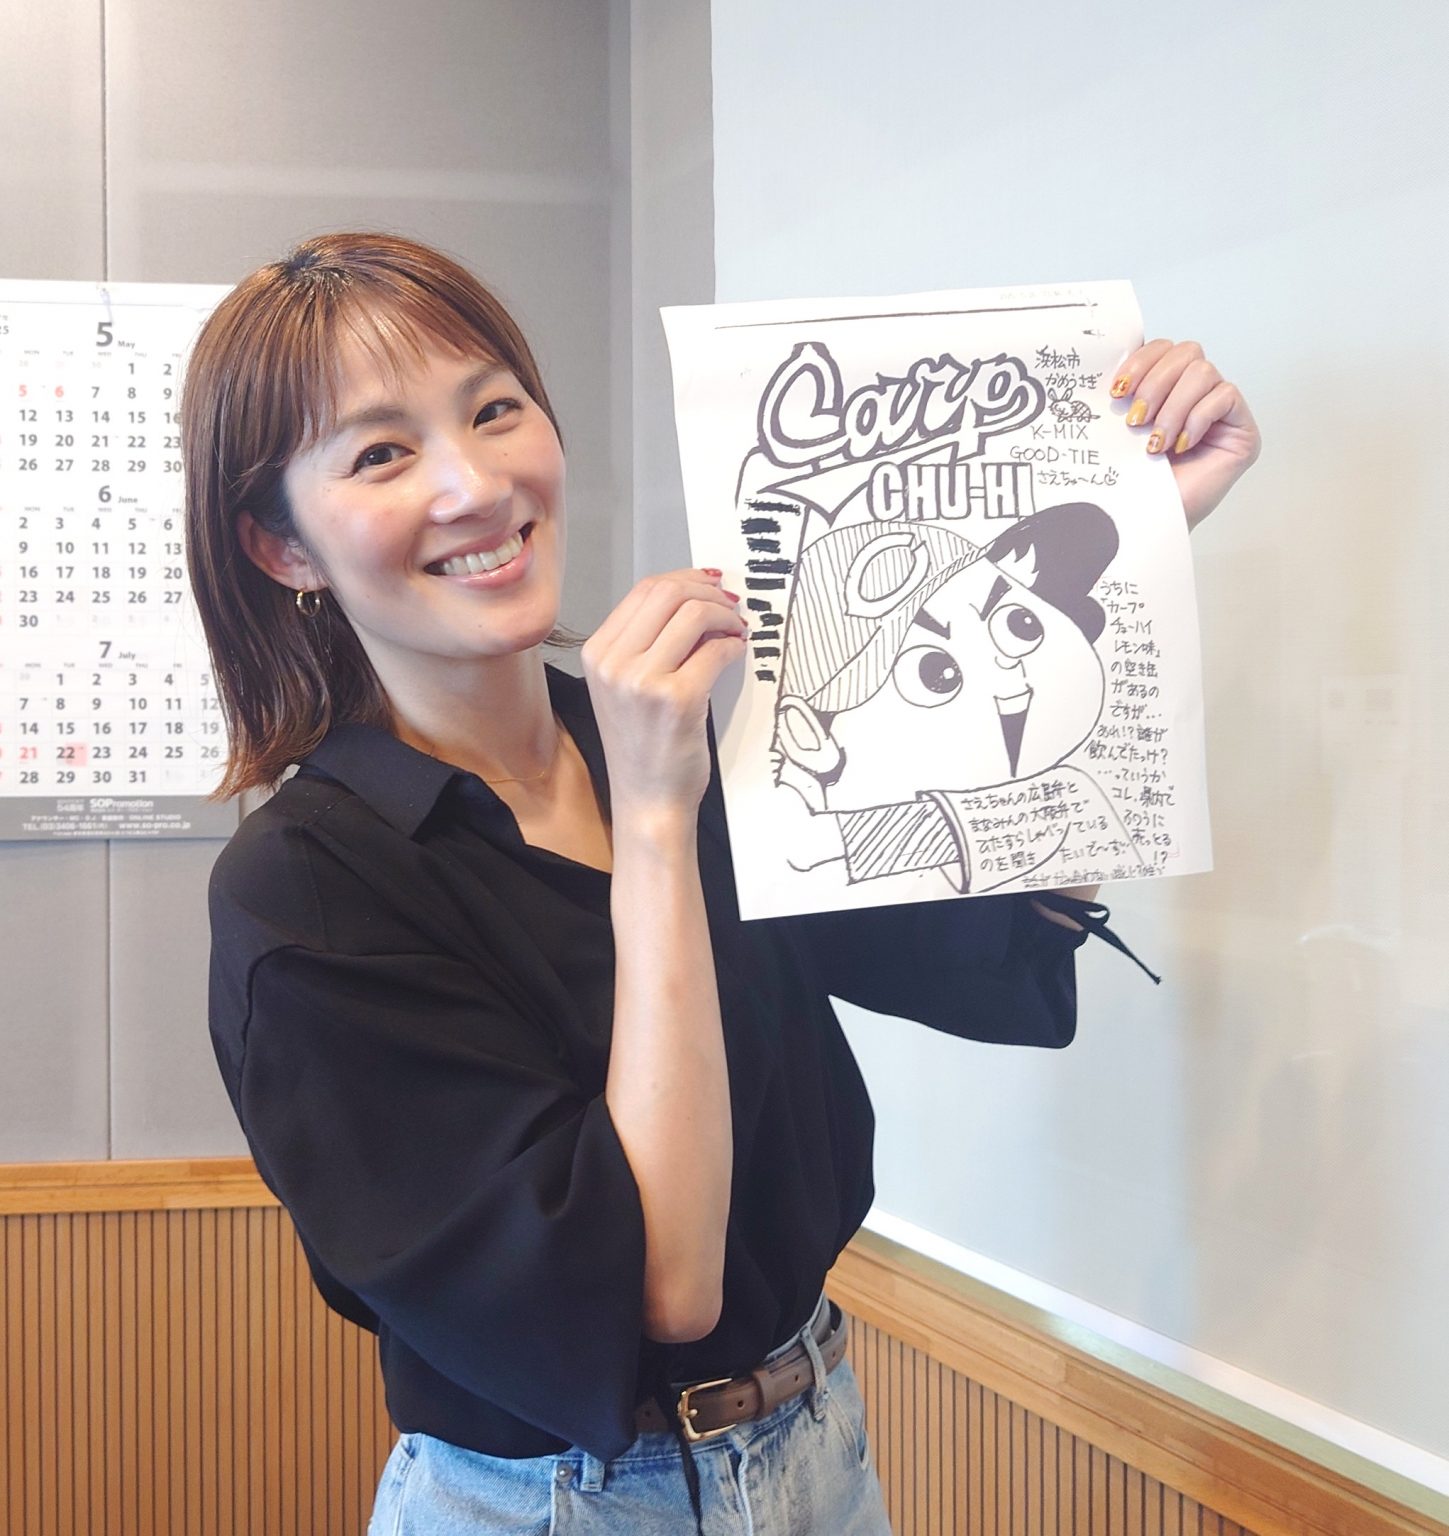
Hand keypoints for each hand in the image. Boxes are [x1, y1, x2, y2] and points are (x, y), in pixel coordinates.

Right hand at [582, 569, 746, 819]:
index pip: (644, 590)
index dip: (685, 579)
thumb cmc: (642, 747)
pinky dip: (733, 646)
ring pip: (694, 614)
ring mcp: (642, 681)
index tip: (710, 585)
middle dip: (708, 591)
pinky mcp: (677, 699)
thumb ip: (648, 643)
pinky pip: (715, 650)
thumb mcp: (626, 687)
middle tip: (731, 605)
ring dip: (726, 616)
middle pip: (668, 593)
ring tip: (737, 629)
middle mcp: (614, 663)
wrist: (648, 799)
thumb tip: (695, 598)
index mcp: (598, 653)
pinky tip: (737, 654)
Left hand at [1112, 339, 1260, 530]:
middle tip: (1135, 420)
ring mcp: (1222, 411)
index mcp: (1169, 388)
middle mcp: (1198, 394)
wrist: (1150, 521)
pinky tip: (1181, 446)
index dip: (1141, 361)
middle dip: (1155, 383)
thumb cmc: (1137, 481)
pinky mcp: (1242, 428)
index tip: (1117, 390)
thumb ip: (1128, 392)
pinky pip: (1226, 396)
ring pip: (1204, 372)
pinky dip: (1198, 418)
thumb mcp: (1123, 428)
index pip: (1164, 348)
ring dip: (1174, 407)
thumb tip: (1109, 360)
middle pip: (1187, 352)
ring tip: (1156, 443)